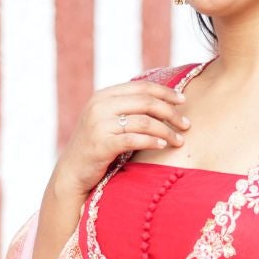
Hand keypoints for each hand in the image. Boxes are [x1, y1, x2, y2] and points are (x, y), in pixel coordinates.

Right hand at [54, 80, 191, 196]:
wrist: (72, 172)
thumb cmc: (95, 147)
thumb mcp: (106, 120)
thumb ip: (125, 108)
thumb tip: (159, 101)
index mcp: (103, 96)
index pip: (141, 87)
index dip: (165, 92)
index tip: (183, 100)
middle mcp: (100, 106)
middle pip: (146, 102)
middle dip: (171, 113)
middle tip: (187, 124)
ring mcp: (99, 124)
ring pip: (144, 121)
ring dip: (166, 131)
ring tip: (179, 141)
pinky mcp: (102, 144)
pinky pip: (134, 140)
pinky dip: (152, 141)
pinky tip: (162, 146)